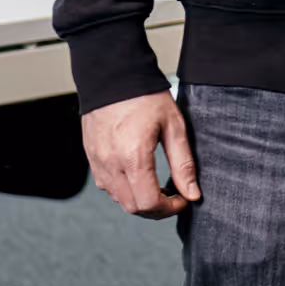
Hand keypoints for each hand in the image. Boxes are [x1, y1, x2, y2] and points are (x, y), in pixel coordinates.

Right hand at [82, 90, 199, 219]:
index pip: (149, 203)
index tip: (183, 199)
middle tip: (174, 196)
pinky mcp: (92, 159)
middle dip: (157, 209)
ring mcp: (97, 163)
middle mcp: (110, 164)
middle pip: (133, 207)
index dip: (170, 208)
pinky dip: (125, 190)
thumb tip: (192, 192)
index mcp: (132, 156)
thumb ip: (183, 163)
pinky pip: (107, 186)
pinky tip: (139, 176)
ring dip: (140, 200)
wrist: (113, 76)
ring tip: (159, 186)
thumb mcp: (174, 126)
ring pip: (119, 200)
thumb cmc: (144, 96)